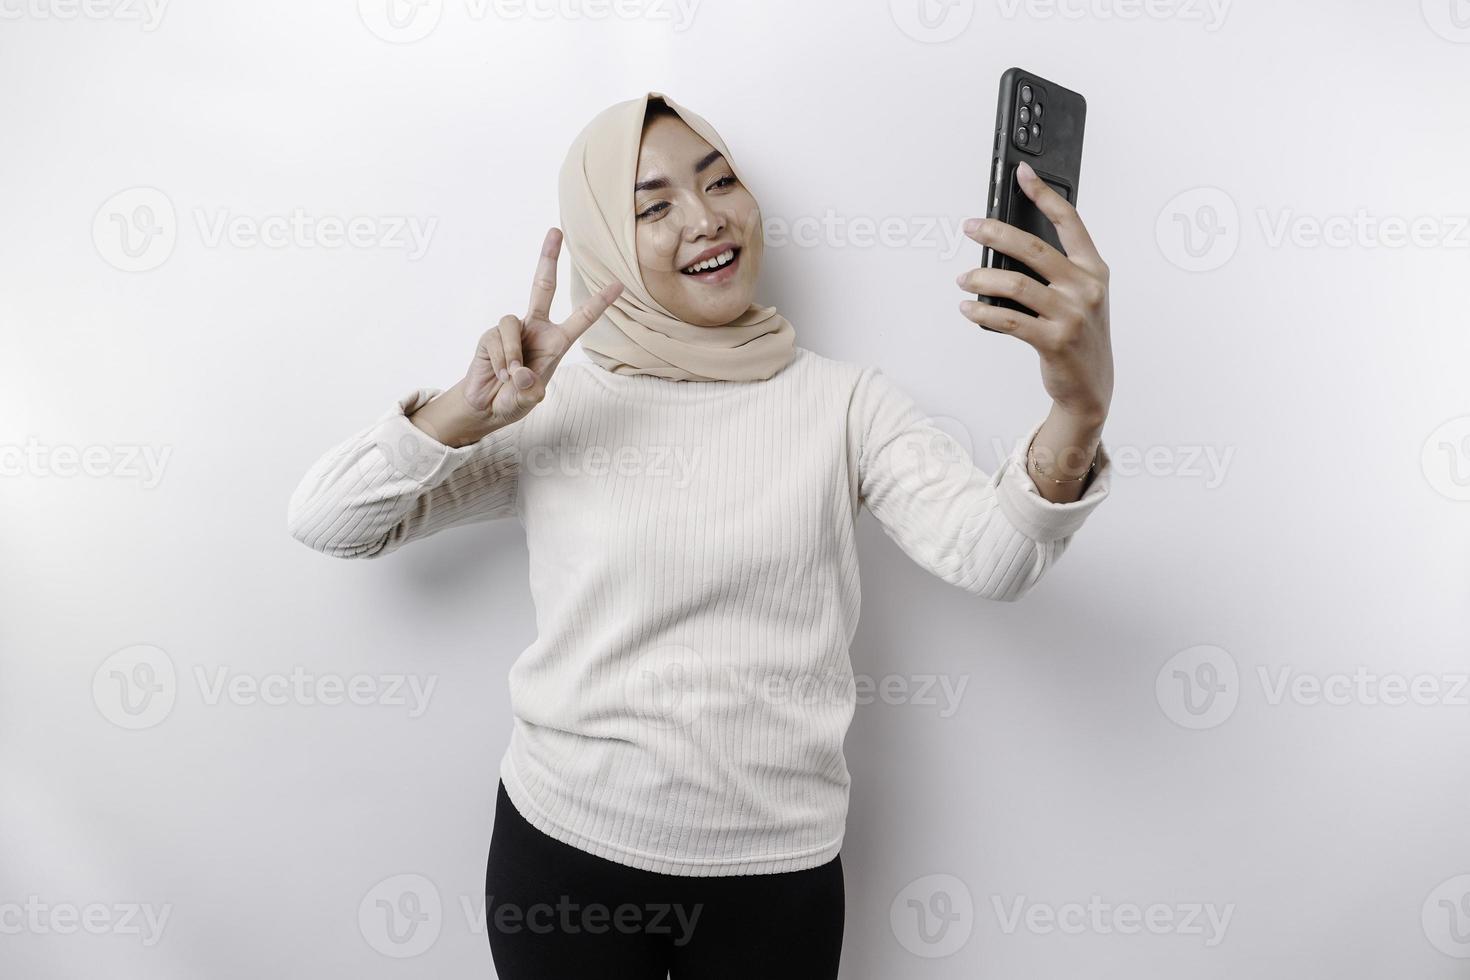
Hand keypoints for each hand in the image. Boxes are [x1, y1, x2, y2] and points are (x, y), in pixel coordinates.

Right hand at [463, 227, 623, 427]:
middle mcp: (536, 330)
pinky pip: (496, 338)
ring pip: (511, 323)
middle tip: (555, 230)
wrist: (485, 406)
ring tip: (510, 376)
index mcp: (556, 343)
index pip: (582, 319)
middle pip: (542, 286)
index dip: (599, 302)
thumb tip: (523, 375)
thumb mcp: (528, 402)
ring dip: (512, 354)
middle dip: (547, 258)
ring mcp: (513, 330)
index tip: (619, 284)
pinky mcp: (490, 336)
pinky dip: (499, 359)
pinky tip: (498, 373)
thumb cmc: (514, 400)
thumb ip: (528, 392)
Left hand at [955, 161, 1113, 424]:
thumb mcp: (1080, 297)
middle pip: (1032, 248)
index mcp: (1094, 269)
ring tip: (963, 278)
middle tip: (971, 227)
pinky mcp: (1054, 340)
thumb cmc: (1080, 336)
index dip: (1043, 194)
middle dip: (995, 233)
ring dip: (981, 277)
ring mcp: (1072, 314)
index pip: (1069, 221)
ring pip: (1014, 284)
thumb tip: (1008, 248)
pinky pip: (1007, 319)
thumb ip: (1057, 271)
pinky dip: (981, 311)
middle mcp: (1086, 287)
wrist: (1092, 387)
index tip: (1021, 173)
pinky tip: (968, 308)